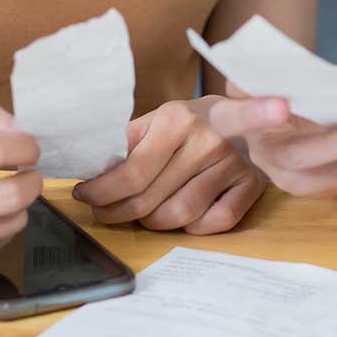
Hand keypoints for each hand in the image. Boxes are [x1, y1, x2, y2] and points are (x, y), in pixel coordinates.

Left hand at [72, 97, 265, 234]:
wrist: (246, 110)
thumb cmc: (188, 122)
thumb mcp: (154, 120)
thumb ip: (125, 144)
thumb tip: (89, 173)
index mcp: (177, 119)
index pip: (132, 173)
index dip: (102, 192)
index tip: (84, 195)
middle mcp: (209, 139)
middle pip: (150, 200)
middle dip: (118, 212)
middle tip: (104, 211)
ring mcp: (233, 164)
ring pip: (180, 216)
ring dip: (153, 223)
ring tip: (143, 213)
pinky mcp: (251, 184)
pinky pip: (213, 223)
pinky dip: (193, 227)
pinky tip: (183, 215)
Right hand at [204, 59, 336, 197]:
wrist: (300, 118)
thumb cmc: (299, 85)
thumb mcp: (303, 69)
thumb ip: (332, 73)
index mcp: (238, 115)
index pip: (231, 116)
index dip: (253, 113)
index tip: (282, 104)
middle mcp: (260, 150)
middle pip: (298, 153)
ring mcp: (287, 176)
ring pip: (332, 171)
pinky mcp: (315, 188)